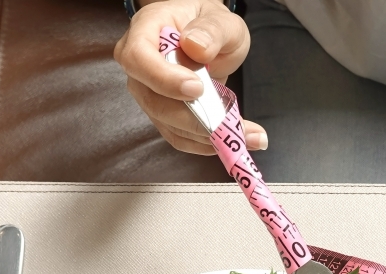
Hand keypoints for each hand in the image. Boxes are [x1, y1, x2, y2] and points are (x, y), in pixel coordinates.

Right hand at [114, 0, 266, 154]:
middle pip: (153, 101)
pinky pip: (178, 135)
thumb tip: (196, 47)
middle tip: (227, 123)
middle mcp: (140, 66)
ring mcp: (149, 93)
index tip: (197, 88)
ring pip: (167, 124)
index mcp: (145, 32)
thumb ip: (212, 30)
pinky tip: (231, 140)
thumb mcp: (220, 19)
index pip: (139, 59)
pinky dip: (205, 142)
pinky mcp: (162, 114)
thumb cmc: (207, 24)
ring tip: (246, 136)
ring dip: (205, 135)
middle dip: (192, 117)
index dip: (165, 79)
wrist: (206, 38)